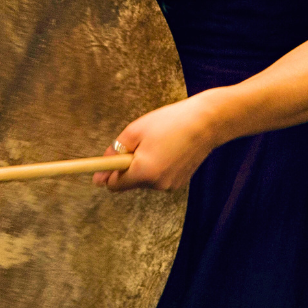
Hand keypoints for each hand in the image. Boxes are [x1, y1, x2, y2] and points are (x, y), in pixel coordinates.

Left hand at [93, 95, 218, 192]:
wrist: (207, 122)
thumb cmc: (170, 122)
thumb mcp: (135, 130)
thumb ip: (115, 152)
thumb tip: (101, 171)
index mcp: (143, 172)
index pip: (114, 185)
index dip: (107, 174)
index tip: (101, 165)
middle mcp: (157, 185)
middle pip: (130, 182)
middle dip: (128, 165)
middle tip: (138, 142)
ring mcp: (170, 185)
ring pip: (145, 178)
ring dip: (143, 165)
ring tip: (158, 142)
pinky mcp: (180, 182)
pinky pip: (158, 177)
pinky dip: (157, 165)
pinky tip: (168, 148)